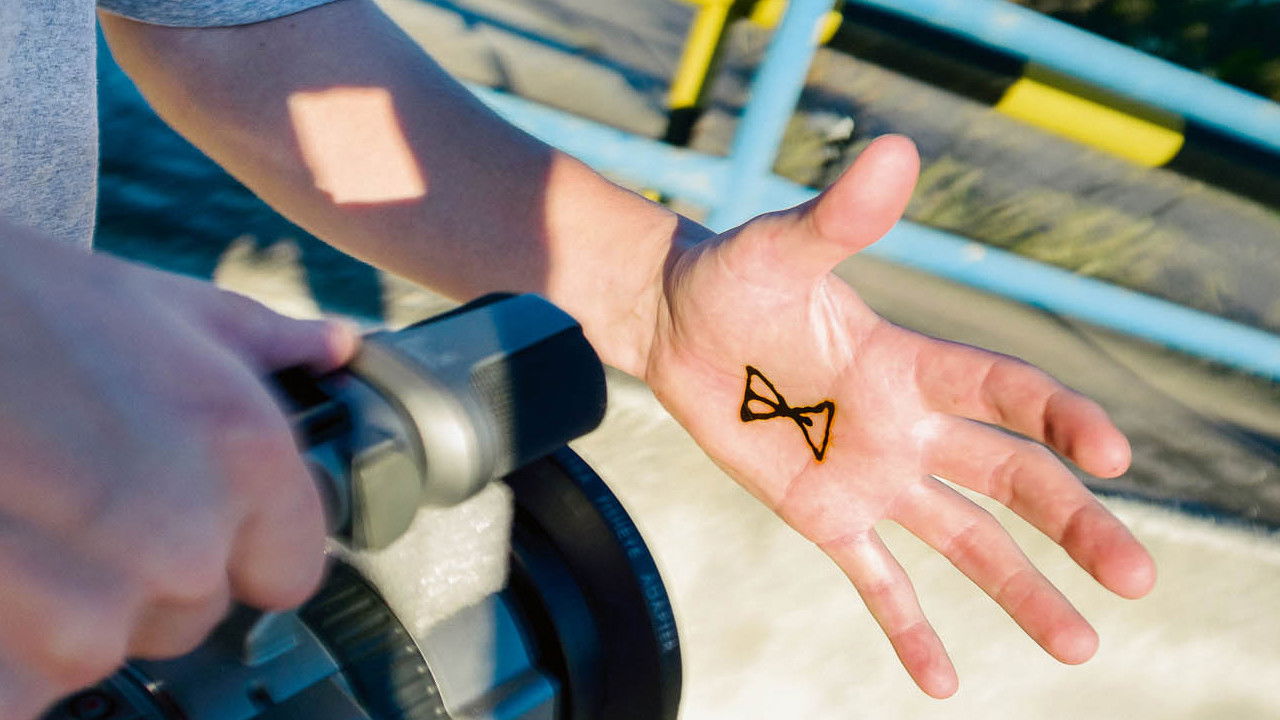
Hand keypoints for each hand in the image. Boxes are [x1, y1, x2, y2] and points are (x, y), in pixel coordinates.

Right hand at [0, 223, 357, 718]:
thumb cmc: (16, 307)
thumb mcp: (156, 302)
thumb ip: (263, 343)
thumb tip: (333, 348)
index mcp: (242, 457)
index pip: (291, 570)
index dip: (241, 549)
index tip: (191, 518)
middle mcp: (184, 545)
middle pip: (193, 612)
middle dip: (141, 572)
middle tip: (72, 499)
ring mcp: (90, 620)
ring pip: (105, 650)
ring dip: (61, 611)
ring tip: (17, 520)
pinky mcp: (5, 675)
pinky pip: (26, 690)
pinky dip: (1, 652)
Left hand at [643, 136, 1155, 696]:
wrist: (675, 322)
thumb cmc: (733, 275)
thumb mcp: (782, 248)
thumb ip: (840, 218)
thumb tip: (897, 151)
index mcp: (910, 364)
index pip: (1008, 394)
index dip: (1062, 420)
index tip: (1110, 455)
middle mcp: (907, 427)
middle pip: (1011, 481)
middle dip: (1073, 526)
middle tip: (1134, 578)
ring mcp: (871, 477)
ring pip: (964, 543)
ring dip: (1021, 592)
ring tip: (1079, 645)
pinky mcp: (825, 516)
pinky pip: (877, 580)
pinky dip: (910, 628)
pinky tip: (945, 682)